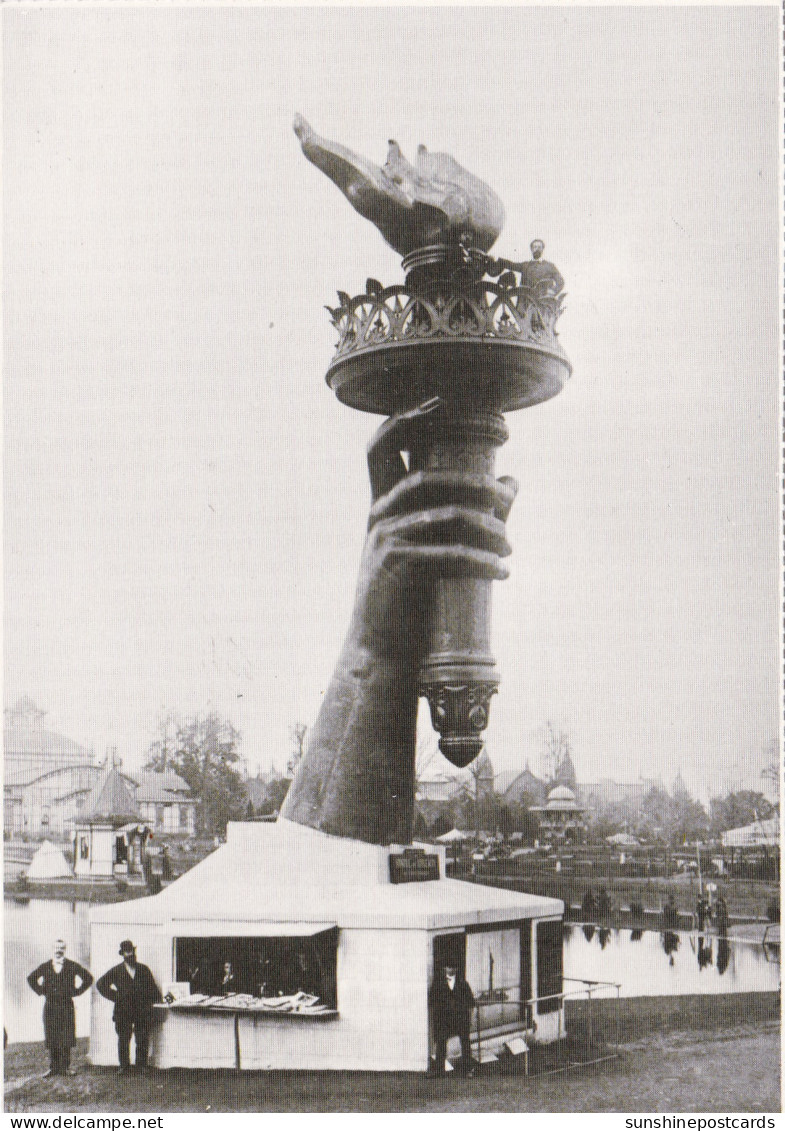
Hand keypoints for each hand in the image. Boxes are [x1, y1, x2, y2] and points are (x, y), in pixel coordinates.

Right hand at [349, 399, 516, 662]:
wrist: (380, 646)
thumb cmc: (408, 596)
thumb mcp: (434, 549)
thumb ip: (468, 513)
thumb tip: (512, 481)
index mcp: (382, 505)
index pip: (380, 447)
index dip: (404, 418)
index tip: (438, 401)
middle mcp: (378, 515)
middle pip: (425, 476)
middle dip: (469, 480)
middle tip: (504, 494)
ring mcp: (385, 539)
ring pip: (448, 516)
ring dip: (488, 530)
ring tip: (511, 548)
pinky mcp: (398, 566)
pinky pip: (450, 554)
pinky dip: (483, 563)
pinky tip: (504, 573)